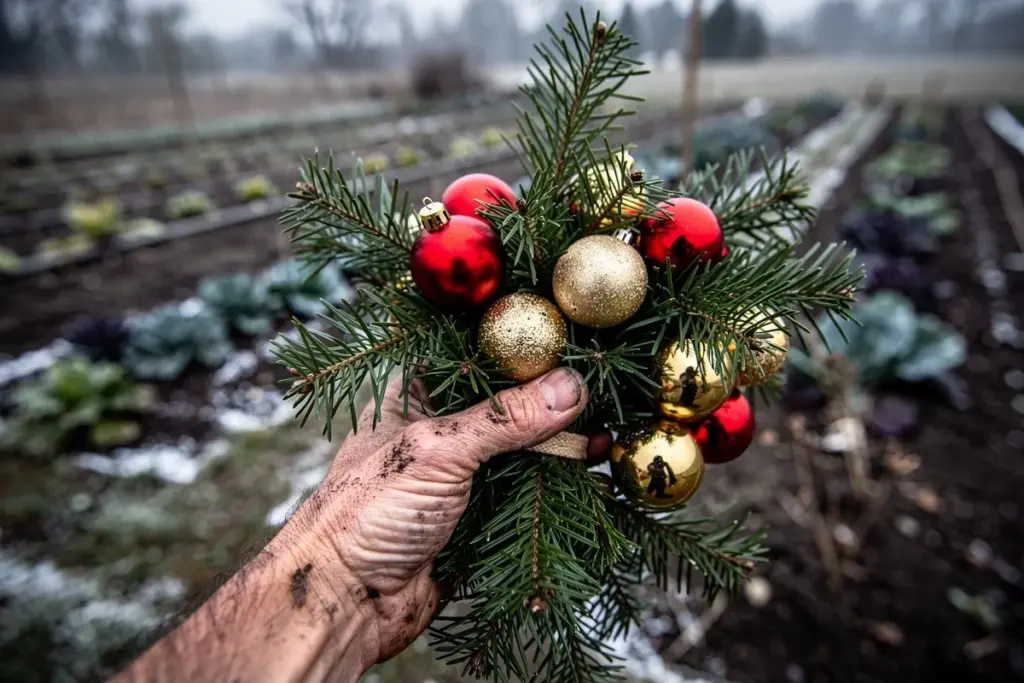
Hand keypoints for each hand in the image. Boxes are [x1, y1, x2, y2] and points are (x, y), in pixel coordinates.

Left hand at [276, 367, 593, 668]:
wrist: (344, 603)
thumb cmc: (366, 512)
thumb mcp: (436, 451)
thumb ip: (504, 419)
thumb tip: (570, 387)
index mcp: (418, 393)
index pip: (479, 357)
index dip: (525, 352)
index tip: (576, 350)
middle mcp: (441, 427)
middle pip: (509, 405)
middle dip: (554, 405)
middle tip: (604, 399)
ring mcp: (460, 473)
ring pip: (522, 452)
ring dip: (561, 450)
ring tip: (606, 439)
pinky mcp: (477, 515)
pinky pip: (525, 495)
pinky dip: (556, 490)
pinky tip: (592, 480)